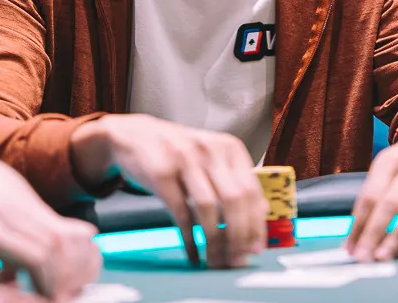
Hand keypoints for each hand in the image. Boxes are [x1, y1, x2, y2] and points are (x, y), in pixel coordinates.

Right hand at [70, 115, 266, 268]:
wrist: (135, 135)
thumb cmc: (180, 153)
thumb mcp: (212, 159)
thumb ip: (235, 182)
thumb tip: (262, 216)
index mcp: (229, 147)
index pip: (251, 190)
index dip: (256, 224)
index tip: (256, 249)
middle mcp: (209, 149)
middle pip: (234, 199)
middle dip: (238, 236)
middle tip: (236, 261)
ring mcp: (184, 159)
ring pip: (208, 208)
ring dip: (214, 242)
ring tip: (215, 262)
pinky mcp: (160, 173)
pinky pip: (180, 213)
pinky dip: (189, 239)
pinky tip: (194, 255)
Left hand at [346, 119, 397, 261]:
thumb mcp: (390, 163)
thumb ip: (375, 191)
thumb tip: (357, 230)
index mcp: (391, 160)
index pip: (370, 195)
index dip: (358, 223)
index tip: (349, 246)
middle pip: (390, 205)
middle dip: (374, 233)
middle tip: (362, 257)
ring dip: (396, 240)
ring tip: (381, 258)